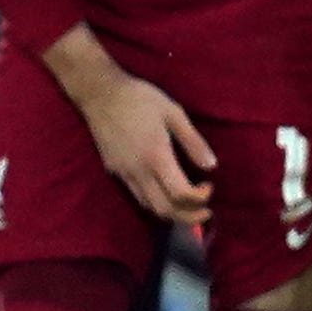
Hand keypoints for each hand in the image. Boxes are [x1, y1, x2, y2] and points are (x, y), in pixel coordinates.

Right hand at [68, 65, 216, 228]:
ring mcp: (123, 173)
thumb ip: (193, 141)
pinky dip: (156, 203)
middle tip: (205, 211)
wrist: (100, 94)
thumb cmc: (141, 99)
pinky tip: (167, 193)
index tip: (209, 186)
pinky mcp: (114, 171)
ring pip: (148, 207)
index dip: (199, 199)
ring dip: (172, 213)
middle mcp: (137, 171)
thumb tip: (212, 166)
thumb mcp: (174, 113)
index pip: (180, 194)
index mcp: (155, 156)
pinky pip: (137, 196)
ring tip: (190, 206)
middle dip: (188, 216)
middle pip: (164, 210)